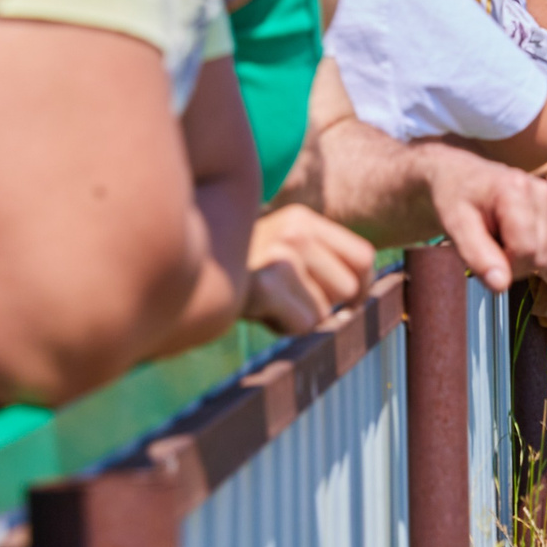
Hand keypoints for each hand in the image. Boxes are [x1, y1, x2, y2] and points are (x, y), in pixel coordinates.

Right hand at [243, 203, 375, 333]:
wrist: (181, 278)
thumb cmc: (239, 273)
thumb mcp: (281, 252)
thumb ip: (320, 263)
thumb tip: (364, 300)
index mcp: (303, 219)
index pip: (364, 258)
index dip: (361, 287)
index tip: (344, 301)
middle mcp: (296, 229)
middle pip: (350, 289)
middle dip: (324, 304)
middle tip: (284, 298)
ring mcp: (280, 254)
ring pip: (326, 310)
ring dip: (300, 317)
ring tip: (267, 301)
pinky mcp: (264, 284)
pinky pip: (304, 323)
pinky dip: (284, 327)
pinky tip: (257, 311)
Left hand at [417, 145, 546, 289]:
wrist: (463, 175)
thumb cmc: (455, 197)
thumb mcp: (454, 225)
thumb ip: (477, 256)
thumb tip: (500, 286)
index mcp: (515, 190)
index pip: (526, 250)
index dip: (504, 265)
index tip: (482, 254)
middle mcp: (542, 191)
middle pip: (540, 256)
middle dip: (513, 263)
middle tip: (488, 245)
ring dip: (522, 256)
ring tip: (499, 235)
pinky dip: (531, 247)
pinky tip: (513, 232)